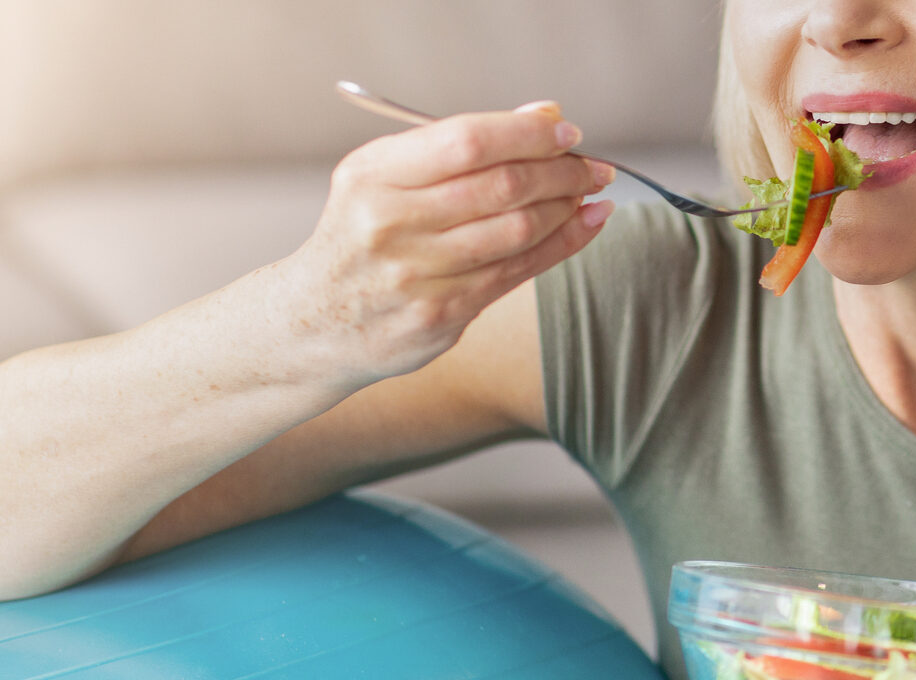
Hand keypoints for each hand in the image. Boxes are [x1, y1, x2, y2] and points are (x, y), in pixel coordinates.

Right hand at [279, 101, 614, 385]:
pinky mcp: (441, 316)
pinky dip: (563, 244)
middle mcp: (391, 225)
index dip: (527, 134)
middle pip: (501, 187)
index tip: (565, 131)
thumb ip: (459, 146)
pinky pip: (518, 272)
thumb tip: (543, 116)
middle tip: (594, 165)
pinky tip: (586, 224)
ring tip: (588, 192)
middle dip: (561, 172)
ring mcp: (416, 276)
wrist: (316, 323)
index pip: (466, 141)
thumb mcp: (384, 177)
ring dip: (567, 208)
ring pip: (517, 232)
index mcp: (373, 177)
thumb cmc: (364, 236)